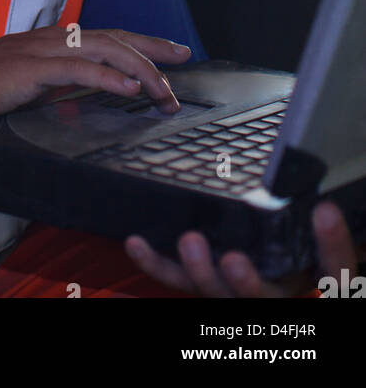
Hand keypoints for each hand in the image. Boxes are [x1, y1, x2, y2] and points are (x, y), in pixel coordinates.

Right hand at [0, 26, 190, 133]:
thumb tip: (87, 100)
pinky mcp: (33, 68)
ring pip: (105, 51)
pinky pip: (79, 71)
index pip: (110, 36)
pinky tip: (128, 88)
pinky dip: (107, 77)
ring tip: (164, 90)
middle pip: (116, 38)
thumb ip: (60, 88)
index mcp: (57, 41)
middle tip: (184, 62)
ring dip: (140, 70)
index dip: (145, 42)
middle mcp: (56, 39)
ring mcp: (45, 51)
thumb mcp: (32, 86)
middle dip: (153, 51)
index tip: (175, 51)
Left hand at [124, 200, 360, 296]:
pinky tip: (136, 242)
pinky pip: (176, 280)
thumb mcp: (304, 224)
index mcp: (306, 272)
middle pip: (264, 296)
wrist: (269, 258)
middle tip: (233, 260)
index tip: (326, 212)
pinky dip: (155, 262)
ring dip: (199, 272)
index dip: (333, 243)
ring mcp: (234, 290)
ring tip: (189, 243)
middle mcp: (274, 289)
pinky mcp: (202, 283)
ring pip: (216, 293)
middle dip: (245, 282)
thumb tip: (311, 173)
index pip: (335, 269)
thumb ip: (305, 204)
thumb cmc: (290, 238)